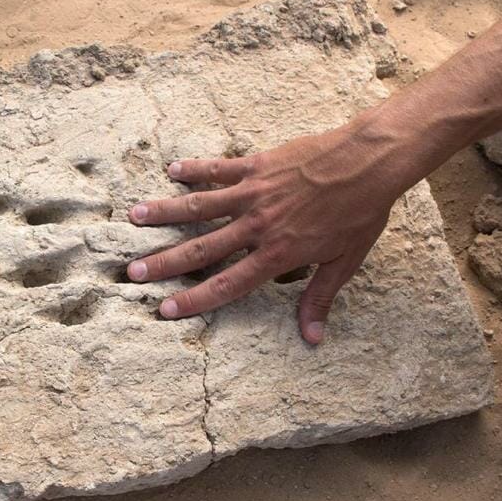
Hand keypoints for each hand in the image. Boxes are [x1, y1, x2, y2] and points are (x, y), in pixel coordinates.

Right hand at [127, 120, 410, 344]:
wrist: (368, 162)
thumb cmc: (360, 213)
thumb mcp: (344, 262)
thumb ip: (319, 298)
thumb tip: (311, 338)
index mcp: (277, 255)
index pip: (227, 284)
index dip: (194, 299)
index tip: (165, 309)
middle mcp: (257, 226)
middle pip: (202, 248)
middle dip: (164, 262)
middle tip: (132, 272)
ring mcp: (253, 194)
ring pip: (199, 206)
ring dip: (165, 213)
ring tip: (133, 217)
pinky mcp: (257, 166)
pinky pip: (218, 169)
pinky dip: (194, 170)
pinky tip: (171, 170)